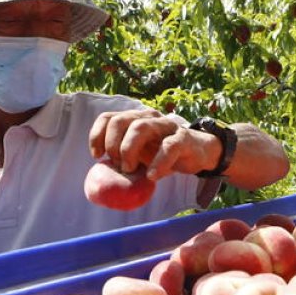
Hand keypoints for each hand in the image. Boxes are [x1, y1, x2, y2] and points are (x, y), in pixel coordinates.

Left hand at [88, 109, 220, 181]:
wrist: (198, 153)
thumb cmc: (163, 154)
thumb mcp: (140, 155)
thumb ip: (124, 159)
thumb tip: (102, 176)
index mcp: (135, 119)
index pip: (109, 118)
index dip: (98, 135)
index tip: (97, 156)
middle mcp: (148, 117)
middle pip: (122, 120)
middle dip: (114, 144)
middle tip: (117, 164)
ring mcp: (166, 126)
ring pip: (141, 127)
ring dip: (130, 149)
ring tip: (130, 169)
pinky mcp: (183, 138)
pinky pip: (169, 146)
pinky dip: (158, 162)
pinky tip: (152, 176)